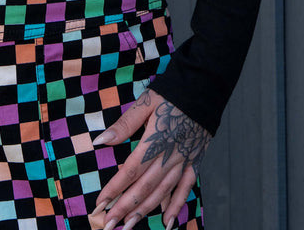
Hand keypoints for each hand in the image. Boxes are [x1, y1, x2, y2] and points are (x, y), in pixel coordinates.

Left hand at [90, 89, 210, 229]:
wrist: (203, 89)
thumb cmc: (171, 94)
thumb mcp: (145, 103)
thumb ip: (124, 124)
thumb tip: (101, 140)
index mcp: (155, 141)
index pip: (131, 171)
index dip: (115, 188)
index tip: (101, 203)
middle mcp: (169, 155)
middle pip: (145, 187)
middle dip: (125, 208)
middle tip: (110, 225)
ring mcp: (183, 161)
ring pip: (162, 191)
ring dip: (145, 211)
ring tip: (129, 226)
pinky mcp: (194, 161)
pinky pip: (186, 188)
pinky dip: (176, 205)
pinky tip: (168, 220)